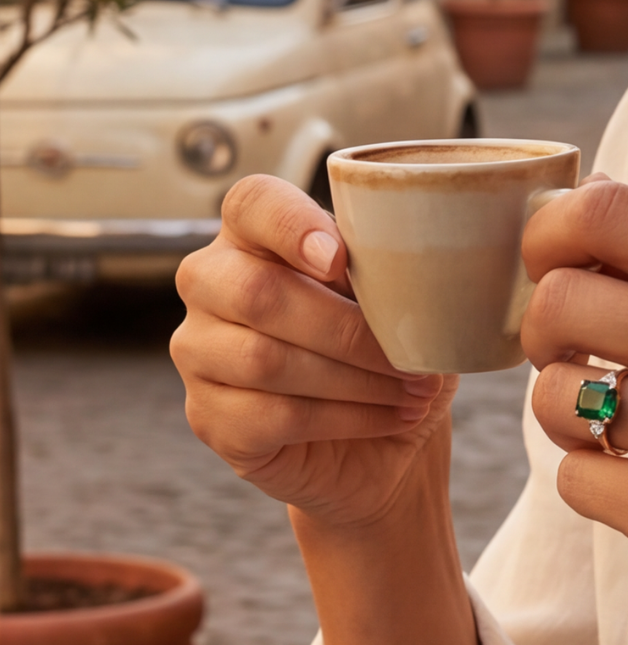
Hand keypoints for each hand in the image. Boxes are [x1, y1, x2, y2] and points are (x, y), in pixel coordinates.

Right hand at [171, 174, 454, 529]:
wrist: (383, 441)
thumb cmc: (387, 354)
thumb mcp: (400, 303)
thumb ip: (389, 272)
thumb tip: (412, 270)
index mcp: (255, 235)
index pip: (252, 203)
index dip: (291, 225)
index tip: (341, 259)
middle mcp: (210, 284)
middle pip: (257, 292)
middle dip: (348, 331)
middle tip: (413, 361)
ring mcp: (197, 352)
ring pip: (264, 360)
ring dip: (356, 380)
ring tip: (413, 392)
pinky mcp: (209, 417)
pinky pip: (271, 416)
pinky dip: (344, 418)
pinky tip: (389, 417)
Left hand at [522, 179, 627, 644]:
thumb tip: (575, 224)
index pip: (602, 210)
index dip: (547, 238)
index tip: (551, 272)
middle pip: (555, 301)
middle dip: (543, 336)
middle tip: (578, 364)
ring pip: (550, 397)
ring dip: (568, 420)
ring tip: (625, 437)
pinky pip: (572, 481)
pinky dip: (598, 489)